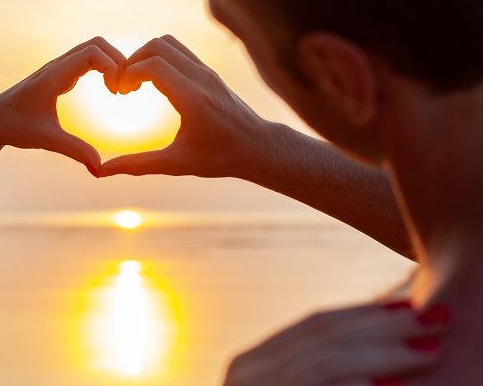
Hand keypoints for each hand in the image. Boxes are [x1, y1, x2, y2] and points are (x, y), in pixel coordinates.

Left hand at [0, 37, 125, 174]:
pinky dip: (104, 67)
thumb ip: (75, 151)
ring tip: (119, 89)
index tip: (116, 93)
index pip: (92, 53)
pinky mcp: (60, 74)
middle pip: (97, 44)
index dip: (112, 67)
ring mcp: (58, 68)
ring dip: (112, 63)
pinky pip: (88, 59)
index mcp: (53, 76)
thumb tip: (99, 169)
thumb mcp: (47, 140)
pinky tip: (109, 89)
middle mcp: (56, 66)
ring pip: (92, 49)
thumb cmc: (16, 128)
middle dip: (118, 60)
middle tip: (124, 89)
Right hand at [99, 35, 271, 178]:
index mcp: (193, 99)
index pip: (153, 66)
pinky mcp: (208, 71)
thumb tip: (101, 172)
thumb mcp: (175, 164)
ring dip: (145, 56)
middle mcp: (201, 78)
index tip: (120, 94)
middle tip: (125, 88)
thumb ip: (137, 165)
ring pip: (167, 43)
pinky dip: (158, 58)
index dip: (128, 74)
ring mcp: (207, 71)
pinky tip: (153, 83)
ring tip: (137, 84)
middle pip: (157, 46)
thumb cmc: (219, 158)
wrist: (257, 147)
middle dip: (133, 61)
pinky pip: (178, 51)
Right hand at [223, 302, 448, 385]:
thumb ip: (316, 374)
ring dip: (381, 352)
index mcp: (252, 363)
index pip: (313, 326)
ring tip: (429, 350)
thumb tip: (374, 354)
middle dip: (383, 325)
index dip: (364, 314)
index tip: (410, 306)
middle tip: (436, 318)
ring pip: (322, 360)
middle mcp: (244, 372)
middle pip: (321, 335)